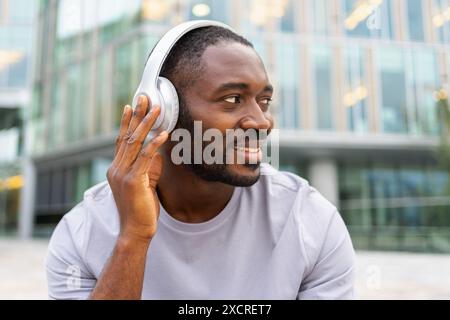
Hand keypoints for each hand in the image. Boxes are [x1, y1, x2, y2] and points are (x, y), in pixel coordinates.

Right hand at [107, 95, 168, 242]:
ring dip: (147, 124)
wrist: (135, 231)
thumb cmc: (141, 209)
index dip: (126, 122)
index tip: (131, 106)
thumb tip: (157, 152)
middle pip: (127, 136)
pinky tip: (163, 134)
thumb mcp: (144, 184)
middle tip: (143, 97)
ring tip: (156, 108)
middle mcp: (116, 168)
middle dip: (136, 115)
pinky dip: (155, 144)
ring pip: (135, 143)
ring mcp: (123, 174)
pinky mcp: (134, 181)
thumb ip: (148, 168)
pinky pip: (146, 158)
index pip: (122, 140)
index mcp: (116, 168)